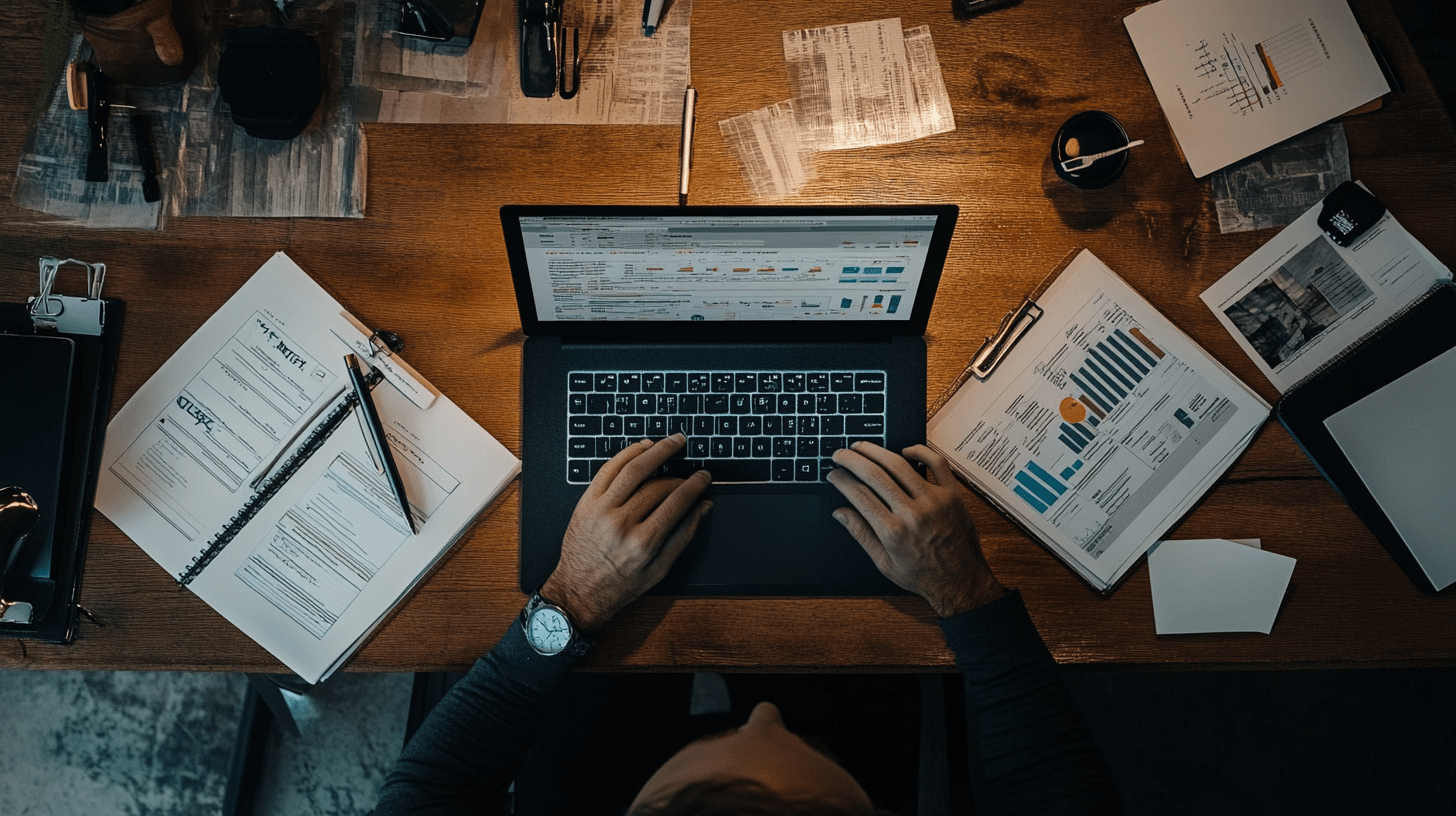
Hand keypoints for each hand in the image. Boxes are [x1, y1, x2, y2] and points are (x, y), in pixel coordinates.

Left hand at [542, 434, 711, 633]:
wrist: (578, 591)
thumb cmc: (618, 585)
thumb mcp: (659, 570)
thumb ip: (684, 536)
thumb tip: (703, 508)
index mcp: (644, 542)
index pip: (677, 501)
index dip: (695, 485)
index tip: (704, 477)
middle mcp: (622, 523)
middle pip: (659, 486)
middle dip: (680, 476)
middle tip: (690, 472)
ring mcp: (602, 510)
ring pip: (634, 469)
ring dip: (657, 451)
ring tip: (672, 442)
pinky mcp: (587, 502)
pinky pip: (608, 469)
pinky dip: (627, 454)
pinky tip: (642, 448)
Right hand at [827, 442, 1003, 617]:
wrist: (960, 581)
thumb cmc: (923, 575)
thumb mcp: (884, 563)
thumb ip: (861, 534)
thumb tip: (839, 513)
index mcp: (893, 532)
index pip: (859, 495)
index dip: (841, 480)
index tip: (834, 474)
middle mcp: (913, 513)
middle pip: (875, 474)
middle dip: (852, 460)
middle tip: (840, 454)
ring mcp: (934, 501)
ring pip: (900, 465)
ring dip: (877, 451)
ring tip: (862, 447)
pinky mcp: (952, 495)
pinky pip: (937, 463)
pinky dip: (920, 451)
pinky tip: (904, 451)